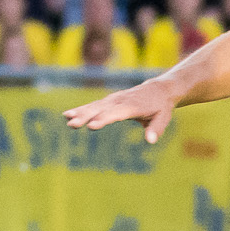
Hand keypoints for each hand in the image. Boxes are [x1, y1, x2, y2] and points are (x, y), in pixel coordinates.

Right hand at [64, 79, 178, 143]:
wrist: (158, 89)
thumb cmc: (161, 107)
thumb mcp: (163, 118)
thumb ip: (156, 129)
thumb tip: (150, 141)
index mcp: (133, 106)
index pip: (117, 113)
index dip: (104, 119)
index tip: (92, 125)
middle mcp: (120, 101)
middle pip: (101, 109)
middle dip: (86, 116)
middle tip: (72, 124)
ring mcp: (113, 100)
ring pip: (94, 106)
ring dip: (80, 112)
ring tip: (67, 119)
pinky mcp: (109, 101)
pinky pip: (93, 105)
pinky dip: (81, 110)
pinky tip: (67, 115)